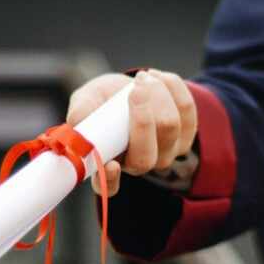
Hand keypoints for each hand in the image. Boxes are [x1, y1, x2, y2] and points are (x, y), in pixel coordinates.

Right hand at [66, 69, 197, 195]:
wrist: (131, 88)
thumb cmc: (104, 100)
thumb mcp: (88, 99)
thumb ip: (82, 109)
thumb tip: (76, 120)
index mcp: (110, 164)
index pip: (109, 186)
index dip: (111, 180)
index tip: (111, 164)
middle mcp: (139, 164)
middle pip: (146, 155)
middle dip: (143, 118)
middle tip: (134, 90)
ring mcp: (166, 153)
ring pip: (170, 127)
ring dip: (158, 94)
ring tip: (142, 78)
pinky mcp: (186, 135)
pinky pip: (187, 110)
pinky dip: (173, 88)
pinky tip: (158, 77)